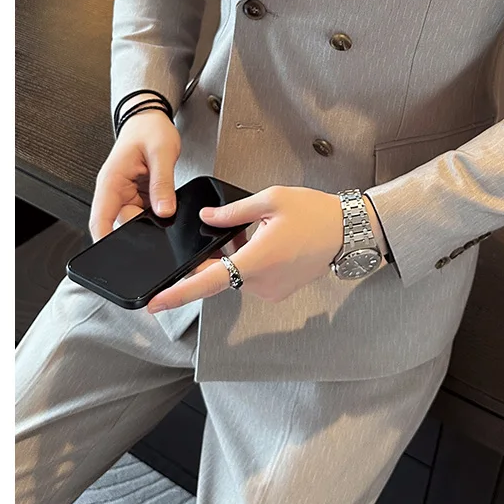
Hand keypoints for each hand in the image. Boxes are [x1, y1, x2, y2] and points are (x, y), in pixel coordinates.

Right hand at [89, 106, 180, 240]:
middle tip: (160, 217)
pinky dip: (156, 214)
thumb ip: (163, 183)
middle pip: (122, 225)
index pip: (100, 219)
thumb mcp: (162, 153)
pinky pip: (146, 214)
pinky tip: (165, 204)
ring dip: (151, 220)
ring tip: (163, 203)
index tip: (114, 253)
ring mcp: (126, 196)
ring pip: (136, 222)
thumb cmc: (150, 130)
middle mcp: (115, 192)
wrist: (150, 120)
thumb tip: (165, 211)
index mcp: (111, 181)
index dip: (104, 240)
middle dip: (141, 229)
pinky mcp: (138, 198)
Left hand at [146, 185, 386, 313]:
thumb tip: (207, 218)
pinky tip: (270, 243)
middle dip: (219, 255)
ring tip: (264, 231)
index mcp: (256, 259)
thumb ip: (233, 213)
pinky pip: (253, 279)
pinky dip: (252, 264)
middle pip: (222, 273)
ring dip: (239, 257)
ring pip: (238, 275)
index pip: (208, 281)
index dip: (178, 294)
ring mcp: (271, 291)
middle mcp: (261, 283)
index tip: (155, 303)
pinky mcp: (278, 292)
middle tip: (241, 229)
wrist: (347, 231)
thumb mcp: (271, 200)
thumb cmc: (313, 212)